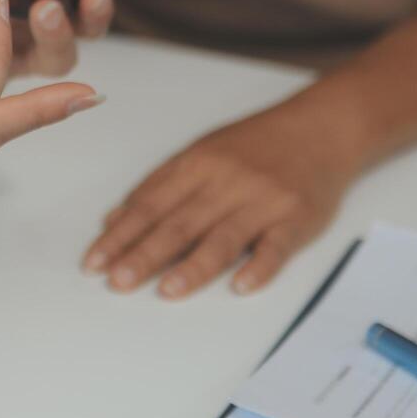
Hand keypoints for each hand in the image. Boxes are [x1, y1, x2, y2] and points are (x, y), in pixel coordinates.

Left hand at [82, 100, 360, 297]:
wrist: (322, 128)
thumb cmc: (256, 145)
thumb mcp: (202, 153)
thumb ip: (160, 187)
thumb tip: (115, 220)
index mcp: (198, 165)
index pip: (150, 205)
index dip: (120, 235)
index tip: (94, 261)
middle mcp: (227, 182)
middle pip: (180, 223)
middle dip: (144, 254)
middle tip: (117, 282)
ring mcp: (263, 200)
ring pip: (223, 237)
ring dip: (193, 265)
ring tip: (166, 290)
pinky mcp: (298, 217)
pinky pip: (277, 246)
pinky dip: (260, 266)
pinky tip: (241, 286)